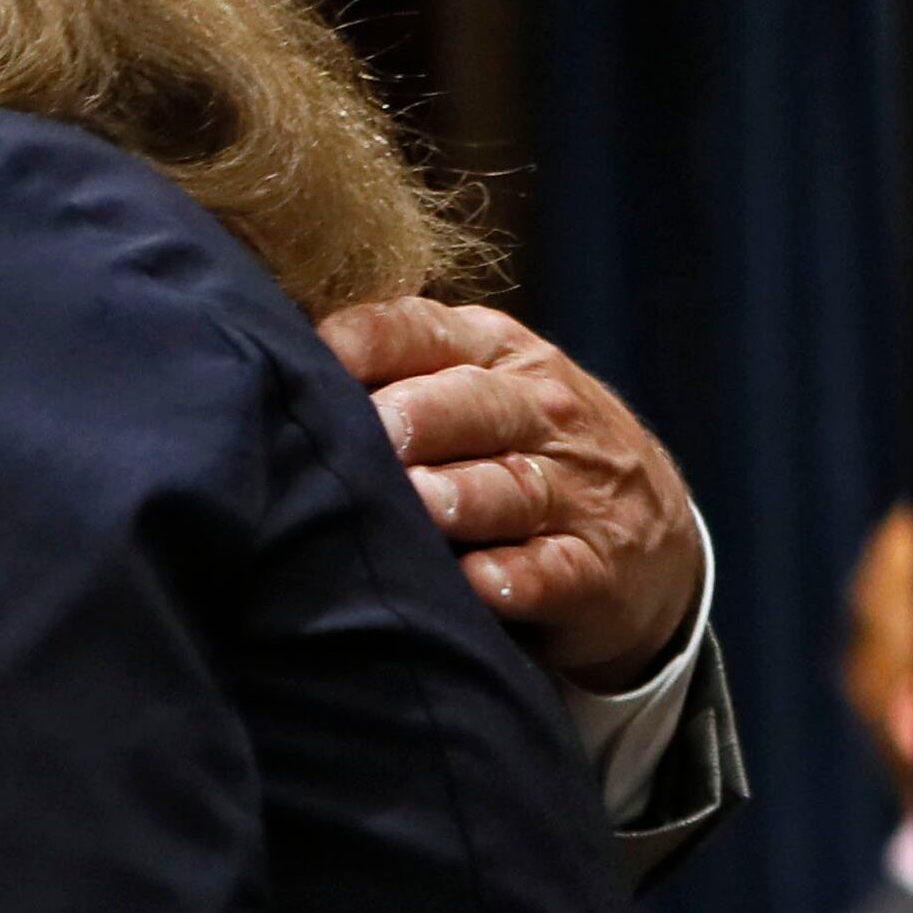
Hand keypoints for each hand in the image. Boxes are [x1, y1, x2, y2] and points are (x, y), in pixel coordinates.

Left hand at [317, 297, 703, 690]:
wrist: (652, 542)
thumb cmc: (516, 450)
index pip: (417, 329)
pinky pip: (552, 571)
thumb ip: (387, 371)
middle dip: (413, 418)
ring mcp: (575, 491)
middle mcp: (539, 411)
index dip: (359, 344)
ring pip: (509, 487)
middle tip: (367, 434)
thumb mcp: (471, 388)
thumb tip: (261, 365)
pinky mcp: (596, 570)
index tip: (302, 362)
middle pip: (470, 405)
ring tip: (415, 505)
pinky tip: (474, 583)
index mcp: (493, 352)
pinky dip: (513, 579)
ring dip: (458, 497)